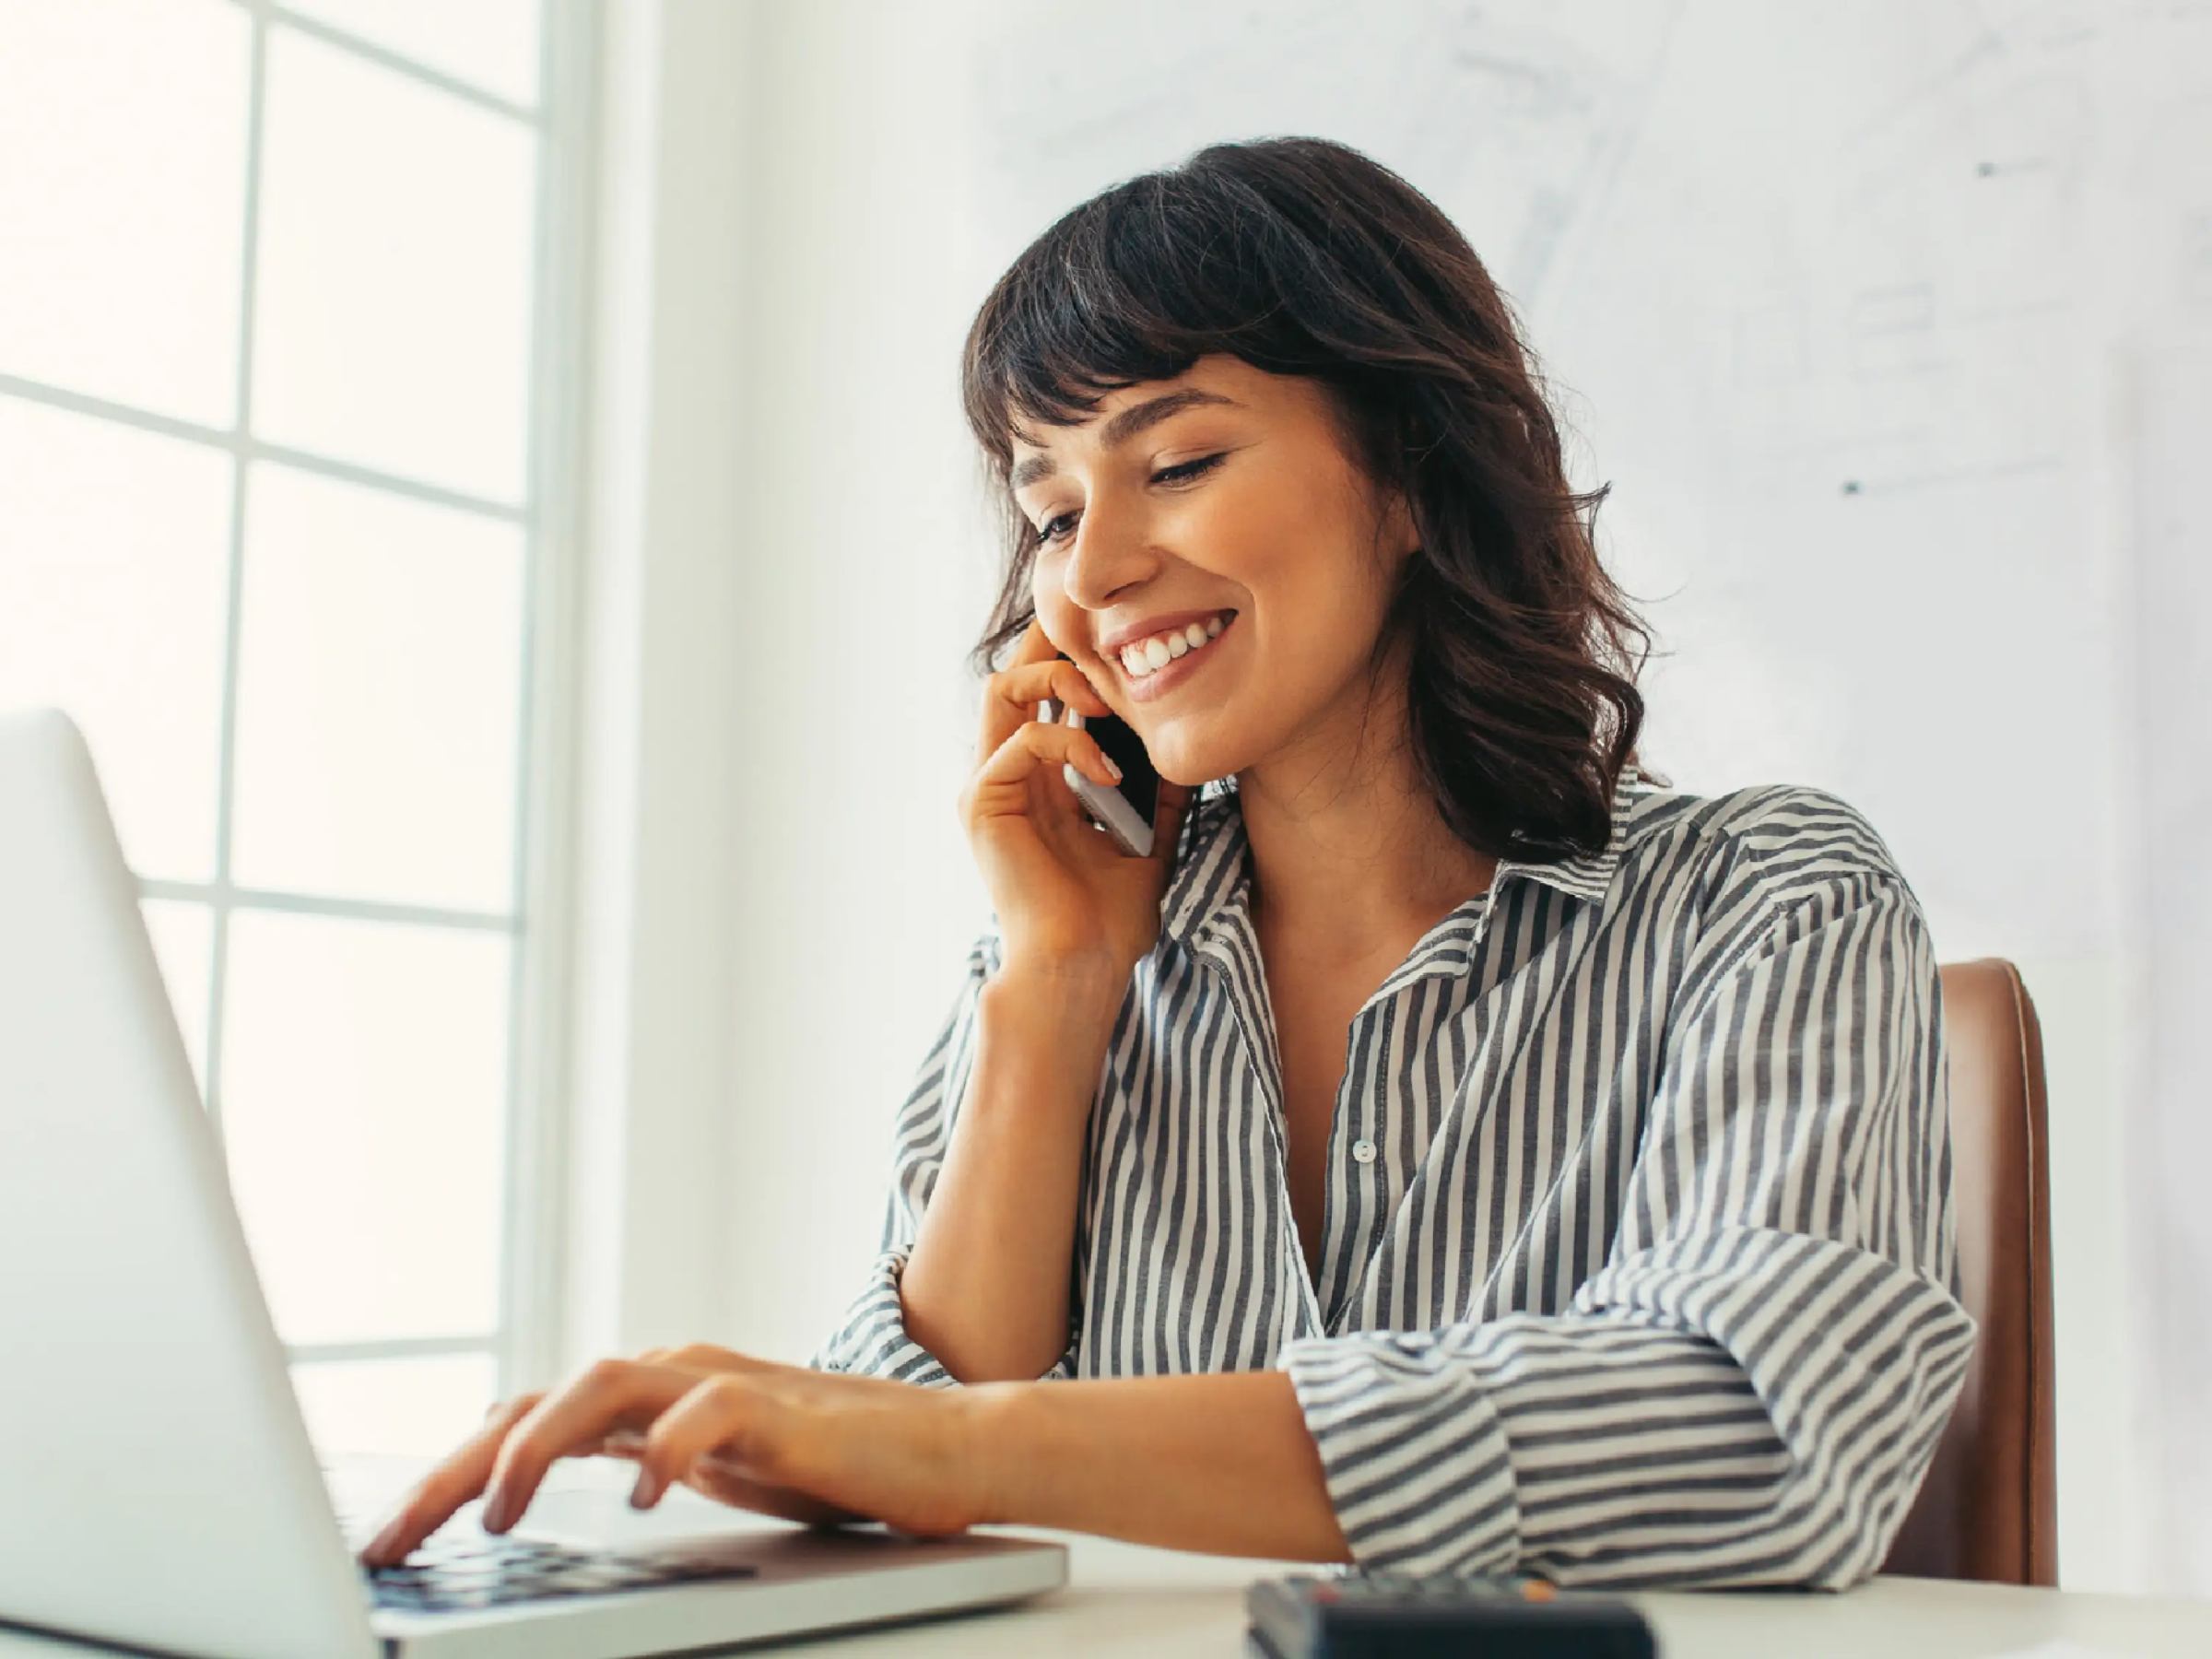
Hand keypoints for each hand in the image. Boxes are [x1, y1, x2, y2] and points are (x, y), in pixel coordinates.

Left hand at [358, 1346, 997, 1567]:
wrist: (945, 1448)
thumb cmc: (830, 1465)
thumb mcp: (706, 1468)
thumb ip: (633, 1456)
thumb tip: (526, 1484)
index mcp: (646, 1395)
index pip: (520, 1418)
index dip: (442, 1473)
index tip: (383, 1540)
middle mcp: (671, 1375)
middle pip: (536, 1400)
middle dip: (452, 1469)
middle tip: (390, 1539)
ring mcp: (724, 1385)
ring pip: (603, 1387)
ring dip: (537, 1446)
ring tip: (495, 1513)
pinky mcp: (784, 1411)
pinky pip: (708, 1414)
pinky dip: (667, 1450)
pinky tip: (643, 1496)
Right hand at [960, 621, 1190, 981]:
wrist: (1084, 966)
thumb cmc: (1111, 918)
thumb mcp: (1149, 836)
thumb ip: (1158, 788)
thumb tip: (1187, 743)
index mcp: (1040, 781)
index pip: (1042, 692)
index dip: (1074, 658)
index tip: (1126, 647)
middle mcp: (1007, 775)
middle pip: (1012, 673)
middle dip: (1055, 644)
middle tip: (1108, 646)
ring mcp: (989, 786)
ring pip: (1001, 688)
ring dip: (1057, 679)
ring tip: (1105, 701)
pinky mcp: (982, 802)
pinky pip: (1021, 739)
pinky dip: (1070, 743)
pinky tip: (1108, 771)